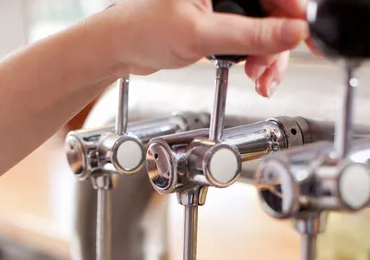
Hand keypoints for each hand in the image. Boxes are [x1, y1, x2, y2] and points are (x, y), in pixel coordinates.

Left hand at [101, 0, 307, 92]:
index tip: (308, 38)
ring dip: (267, 56)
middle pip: (273, 10)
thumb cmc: (144, 29)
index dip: (295, 15)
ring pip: (264, 25)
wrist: (121, 47)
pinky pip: (249, 33)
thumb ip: (250, 36)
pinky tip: (253, 72)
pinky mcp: (220, 14)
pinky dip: (254, 56)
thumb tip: (291, 33)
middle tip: (270, 71)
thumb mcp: (202, 35)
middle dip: (276, 46)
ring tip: (259, 79)